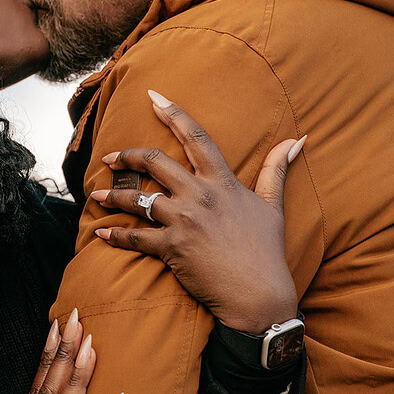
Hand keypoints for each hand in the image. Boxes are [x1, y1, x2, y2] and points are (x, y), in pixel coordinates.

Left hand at [90, 92, 305, 333]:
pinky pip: (134, 238)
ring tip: (96, 196)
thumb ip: (276, 169)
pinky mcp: (172, 248)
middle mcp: (199, 195)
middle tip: (109, 157)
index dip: (173, 113)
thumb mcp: (273, 205)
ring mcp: (183, 221)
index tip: (153, 96)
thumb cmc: (267, 251)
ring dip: (111, 196)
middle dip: (126, 155)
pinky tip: (101, 234)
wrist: (259, 296)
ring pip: (136, 199)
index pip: (196, 136)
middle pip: (154, 161)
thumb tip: (297, 140)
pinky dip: (114, 236)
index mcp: (222, 181)